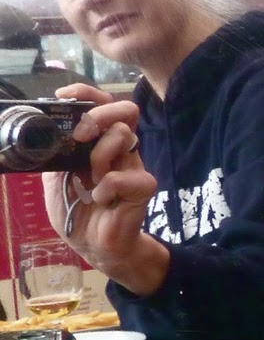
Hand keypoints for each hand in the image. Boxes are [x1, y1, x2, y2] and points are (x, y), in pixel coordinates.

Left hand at [41, 88, 169, 295]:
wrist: (95, 245)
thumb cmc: (77, 210)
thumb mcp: (54, 178)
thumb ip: (56, 154)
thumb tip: (45, 130)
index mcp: (99, 142)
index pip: (102, 105)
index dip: (88, 93)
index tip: (65, 96)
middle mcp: (119, 149)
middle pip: (125, 110)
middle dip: (99, 115)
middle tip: (81, 136)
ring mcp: (133, 166)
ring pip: (124, 136)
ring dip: (98, 155)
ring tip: (90, 180)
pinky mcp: (143, 187)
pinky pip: (125, 176)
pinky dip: (106, 188)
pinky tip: (101, 201)